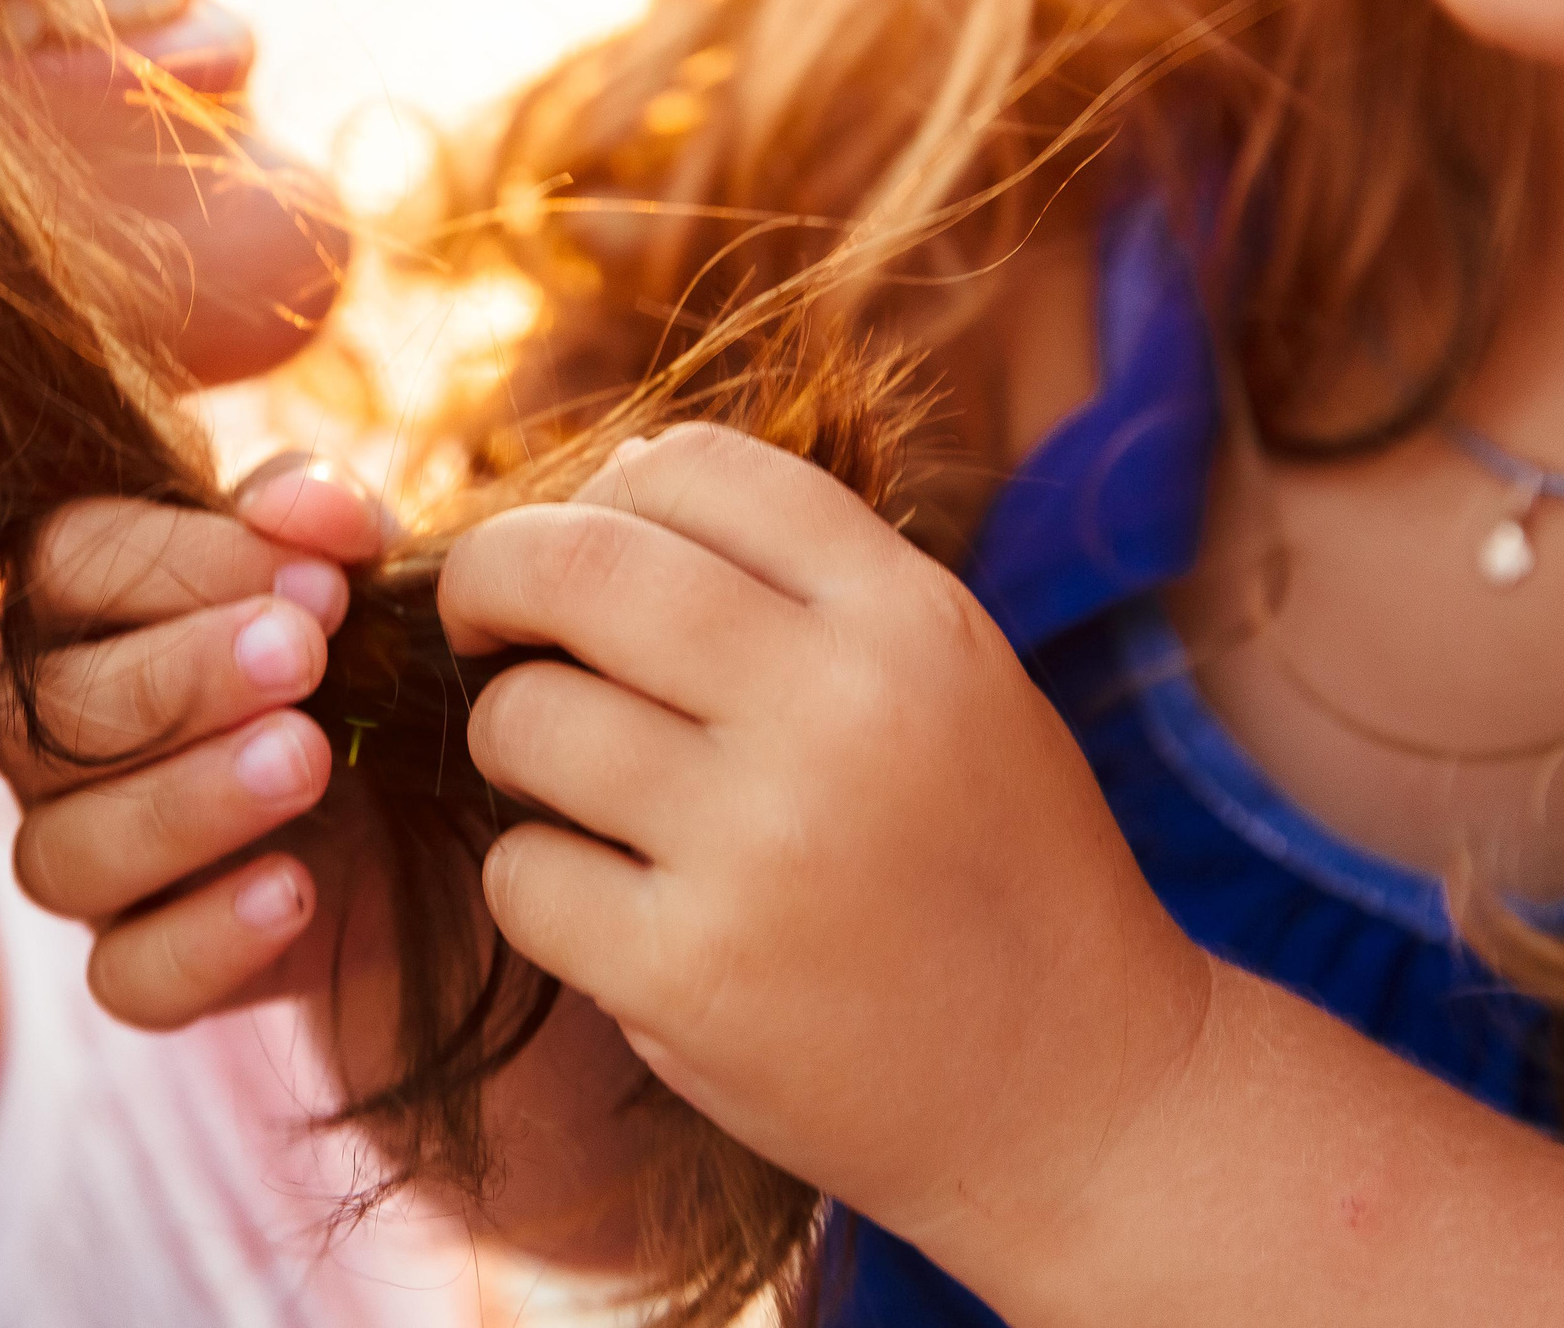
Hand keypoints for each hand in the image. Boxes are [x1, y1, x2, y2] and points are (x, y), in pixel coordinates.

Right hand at [0, 456, 385, 1028]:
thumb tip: (299, 508)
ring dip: (186, 804)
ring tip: (310, 762)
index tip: (317, 581)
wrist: (436, 819)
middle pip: (48, 712)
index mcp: (85, 611)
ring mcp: (82, 859)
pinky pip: (127, 976)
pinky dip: (208, 938)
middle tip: (305, 658)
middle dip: (178, 680)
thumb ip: (316, 517)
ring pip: (64, 853)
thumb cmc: (362, 661)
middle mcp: (52, 739)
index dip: (178, 561)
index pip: (65, 562)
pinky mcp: (139, 964)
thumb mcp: (352, 572)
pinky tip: (299, 889)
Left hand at [439, 425, 1212, 1249]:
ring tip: (568, 782)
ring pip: (526, 720)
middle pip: (577, 565)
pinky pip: (523, 876)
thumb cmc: (996, 871)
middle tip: (480, 623)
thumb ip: (808, 581)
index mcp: (910, 619)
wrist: (1084, 1097)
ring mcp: (762, 846)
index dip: (599, 490)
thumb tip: (618, 473)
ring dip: (512, 741)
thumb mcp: (958, 683)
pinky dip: (536, 882)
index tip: (572, 546)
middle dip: (490, 577)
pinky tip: (604, 905)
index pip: (695, 467)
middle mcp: (839, 710)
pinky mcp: (692, 975)